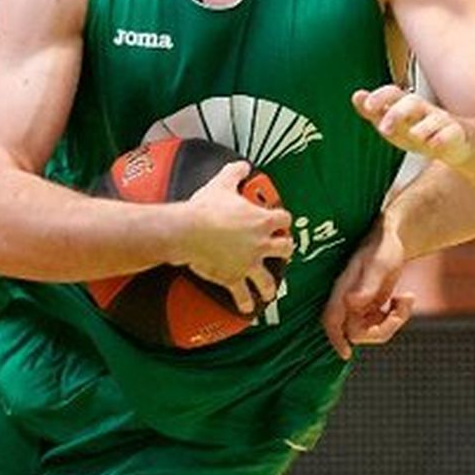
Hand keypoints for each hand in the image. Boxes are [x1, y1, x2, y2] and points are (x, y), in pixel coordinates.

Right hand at [176, 160, 292, 315]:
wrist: (188, 231)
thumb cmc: (205, 209)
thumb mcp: (222, 184)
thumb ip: (235, 173)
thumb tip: (242, 165)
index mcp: (261, 221)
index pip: (284, 219)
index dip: (283, 220)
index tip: (280, 221)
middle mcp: (260, 244)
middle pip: (285, 248)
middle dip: (286, 250)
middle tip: (283, 251)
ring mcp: (248, 263)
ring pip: (269, 279)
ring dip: (271, 286)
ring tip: (270, 292)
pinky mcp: (233, 277)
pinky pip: (242, 295)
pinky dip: (244, 303)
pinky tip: (246, 309)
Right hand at [320, 218, 414, 360]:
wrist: (392, 236)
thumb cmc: (383, 246)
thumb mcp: (378, 264)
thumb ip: (367, 285)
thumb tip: (353, 303)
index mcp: (342, 292)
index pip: (331, 322)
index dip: (335, 340)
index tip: (346, 354)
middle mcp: (348, 301)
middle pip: (357, 333)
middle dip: (383, 328)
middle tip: (401, 309)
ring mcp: (360, 305)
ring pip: (372, 330)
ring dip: (393, 321)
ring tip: (405, 298)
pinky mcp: (372, 306)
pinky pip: (382, 323)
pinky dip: (397, 316)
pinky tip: (404, 297)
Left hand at [352, 84, 474, 168]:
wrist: (458, 143)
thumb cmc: (422, 133)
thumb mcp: (396, 125)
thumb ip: (375, 113)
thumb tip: (356, 96)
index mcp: (407, 107)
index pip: (393, 93)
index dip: (380, 97)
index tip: (366, 105)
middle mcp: (424, 111)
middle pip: (412, 103)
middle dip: (397, 113)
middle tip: (384, 129)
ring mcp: (441, 122)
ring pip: (433, 118)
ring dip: (421, 127)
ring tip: (413, 135)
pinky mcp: (456, 135)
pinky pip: (450, 134)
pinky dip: (442, 138)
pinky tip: (434, 145)